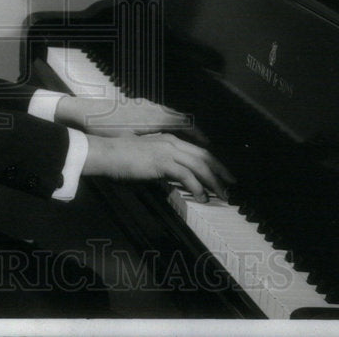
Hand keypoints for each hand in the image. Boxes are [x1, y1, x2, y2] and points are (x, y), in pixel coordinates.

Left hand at [56, 95, 207, 145]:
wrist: (84, 111)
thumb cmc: (105, 129)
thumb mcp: (130, 144)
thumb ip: (150, 150)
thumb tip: (168, 159)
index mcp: (154, 117)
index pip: (185, 124)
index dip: (198, 135)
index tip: (209, 145)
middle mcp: (153, 108)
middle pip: (181, 118)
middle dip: (194, 131)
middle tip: (206, 144)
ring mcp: (145, 104)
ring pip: (170, 114)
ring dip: (182, 126)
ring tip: (190, 139)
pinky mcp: (137, 104)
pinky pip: (160, 112)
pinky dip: (169, 122)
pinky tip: (167, 131)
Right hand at [82, 132, 234, 201]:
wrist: (106, 153)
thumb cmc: (120, 158)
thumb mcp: (145, 161)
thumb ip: (161, 167)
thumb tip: (171, 180)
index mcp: (168, 140)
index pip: (198, 150)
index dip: (213, 163)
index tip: (222, 175)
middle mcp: (172, 142)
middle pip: (205, 155)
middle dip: (221, 171)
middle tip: (231, 185)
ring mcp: (167, 150)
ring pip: (200, 165)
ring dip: (214, 182)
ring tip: (222, 195)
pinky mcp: (162, 162)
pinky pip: (187, 175)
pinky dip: (197, 187)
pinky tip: (202, 198)